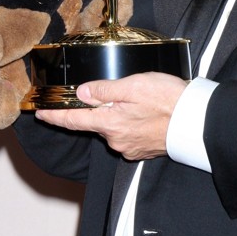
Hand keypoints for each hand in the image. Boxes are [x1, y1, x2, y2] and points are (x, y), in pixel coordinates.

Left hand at [35, 72, 188, 159]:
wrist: (197, 121)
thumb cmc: (168, 99)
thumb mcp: (133, 85)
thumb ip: (104, 89)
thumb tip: (82, 93)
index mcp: (109, 123)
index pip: (73, 121)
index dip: (53, 116)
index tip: (40, 113)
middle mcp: (116, 140)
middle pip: (96, 123)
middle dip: (100, 109)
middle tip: (120, 92)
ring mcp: (130, 148)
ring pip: (114, 128)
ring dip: (120, 115)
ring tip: (141, 101)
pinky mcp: (143, 150)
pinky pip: (129, 135)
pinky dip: (132, 124)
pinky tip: (146, 114)